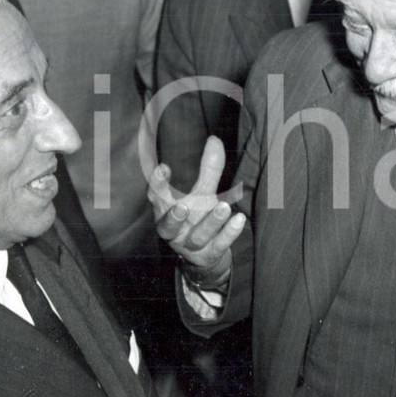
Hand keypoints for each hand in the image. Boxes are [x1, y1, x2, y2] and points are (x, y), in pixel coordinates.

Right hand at [148, 137, 244, 285]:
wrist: (205, 257)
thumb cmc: (198, 218)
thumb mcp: (202, 192)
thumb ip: (208, 169)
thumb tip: (215, 139)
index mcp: (166, 212)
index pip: (156, 198)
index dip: (157, 185)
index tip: (163, 168)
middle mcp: (174, 230)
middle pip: (168, 225)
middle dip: (174, 216)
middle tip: (184, 206)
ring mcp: (190, 245)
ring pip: (198, 236)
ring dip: (211, 221)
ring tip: (224, 206)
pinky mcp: (208, 256)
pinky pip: (218, 246)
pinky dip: (229, 234)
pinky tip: (239, 219)